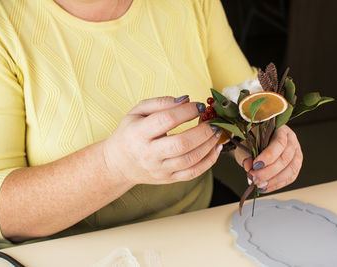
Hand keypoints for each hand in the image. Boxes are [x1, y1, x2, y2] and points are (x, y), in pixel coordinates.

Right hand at [103, 96, 222, 185]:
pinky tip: (216, 148)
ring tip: (217, 132)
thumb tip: (187, 100)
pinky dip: (209, 161)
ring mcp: (159, 169)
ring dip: (209, 145)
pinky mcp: (168, 179)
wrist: (119, 163)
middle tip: (214, 121)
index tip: (199, 105)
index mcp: (139, 133)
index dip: (187, 111)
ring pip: (190, 160)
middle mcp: (149, 154)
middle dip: (203, 131)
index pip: (167, 120)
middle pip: (181, 144)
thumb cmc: (131, 132)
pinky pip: (193, 173)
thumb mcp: (137, 111)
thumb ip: (161, 102)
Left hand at [236, 125, 302, 192]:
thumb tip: (247, 166)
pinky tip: (265, 187)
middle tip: (254, 178)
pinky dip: (277, 185)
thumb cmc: (254, 139)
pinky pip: (290, 178)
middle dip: (268, 172)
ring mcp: (296, 154)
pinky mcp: (295, 166)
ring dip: (274, 180)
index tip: (255, 166)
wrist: (258, 140)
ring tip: (259, 185)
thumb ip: (246, 153)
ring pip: (291, 170)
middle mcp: (292, 141)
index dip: (268, 156)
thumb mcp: (246, 143)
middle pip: (285, 158)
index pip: (279, 143)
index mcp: (281, 130)